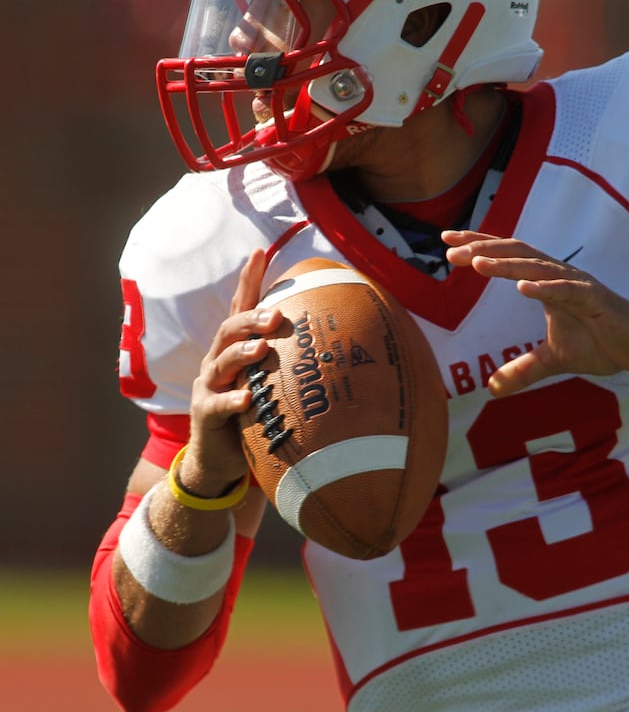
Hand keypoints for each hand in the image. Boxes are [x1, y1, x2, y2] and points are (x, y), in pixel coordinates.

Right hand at [182, 249, 282, 493]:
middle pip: (229, 329)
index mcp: (235, 349)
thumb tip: (341, 344)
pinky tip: (247, 397)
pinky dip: (232, 400)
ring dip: (242, 352)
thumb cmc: (253, 415)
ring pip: (222, 362)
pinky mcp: (205, 415)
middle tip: (276, 314)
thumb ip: (292, 363)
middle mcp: (218, 362)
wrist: (219, 459)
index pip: (240, 308)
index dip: (248, 280)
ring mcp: (209, 387)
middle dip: (251, 319)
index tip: (259, 252)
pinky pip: (217, 405)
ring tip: (262, 348)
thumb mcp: (271, 384)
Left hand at [444, 230, 628, 395]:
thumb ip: (523, 369)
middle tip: (451, 249)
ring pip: (538, 267)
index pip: (508, 257)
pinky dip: (545, 287)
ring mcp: (577, 285)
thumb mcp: (554, 360)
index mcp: (548, 283)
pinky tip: (522, 287)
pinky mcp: (595, 299)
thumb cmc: (601, 343)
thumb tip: (491, 389)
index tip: (447, 241)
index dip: (479, 245)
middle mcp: (559, 276)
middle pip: (517, 252)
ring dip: (507, 264)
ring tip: (477, 263)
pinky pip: (567, 290)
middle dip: (483, 248)